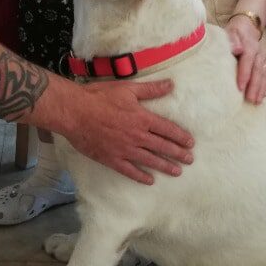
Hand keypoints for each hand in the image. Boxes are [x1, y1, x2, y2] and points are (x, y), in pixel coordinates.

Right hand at [65, 79, 193, 183]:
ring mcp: (125, 149)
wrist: (75, 112)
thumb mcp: (127, 88)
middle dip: (178, 154)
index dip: (181, 137)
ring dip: (165, 166)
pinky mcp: (112, 159)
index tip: (190, 143)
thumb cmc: (99, 97)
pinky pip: (130, 171)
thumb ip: (150, 89)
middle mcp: (137, 136)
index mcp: (142, 118)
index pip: (168, 129)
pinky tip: (150, 181)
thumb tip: (170, 85)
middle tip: (189, 160)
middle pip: (163, 147)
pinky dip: (141, 176)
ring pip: (150, 160)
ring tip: (177, 171)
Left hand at [226, 15, 265, 103]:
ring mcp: (263, 59)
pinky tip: (263, 96)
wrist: (247, 26)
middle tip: (250, 99)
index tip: (240, 87)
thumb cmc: (235, 31)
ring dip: (261, 89)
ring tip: (256, 101)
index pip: (248, 61)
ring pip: (264, 75)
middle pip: (258, 71)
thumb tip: (237, 49)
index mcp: (250, 46)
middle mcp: (259, 53)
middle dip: (254, 86)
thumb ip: (232, 40)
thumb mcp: (231, 31)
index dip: (244, 74)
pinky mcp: (264, 64)